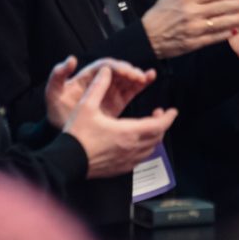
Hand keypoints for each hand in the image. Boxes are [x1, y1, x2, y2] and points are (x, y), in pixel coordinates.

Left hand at [45, 56, 156, 123]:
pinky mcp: (116, 101)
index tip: (126, 72)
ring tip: (148, 76)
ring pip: (127, 79)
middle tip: (139, 77)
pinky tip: (150, 78)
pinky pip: (131, 90)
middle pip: (119, 71)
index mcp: (87, 76)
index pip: (105, 66)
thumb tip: (71, 59)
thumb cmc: (56, 111)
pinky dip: (141, 84)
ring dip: (138, 76)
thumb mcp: (53, 93)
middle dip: (130, 71)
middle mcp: (100, 81)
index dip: (117, 67)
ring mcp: (109, 91)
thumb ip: (58, 75)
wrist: (62, 132)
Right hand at [61, 65, 178, 179]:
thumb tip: (106, 71)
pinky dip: (145, 148)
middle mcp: (131, 148)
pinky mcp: (120, 168)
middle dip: (162, 124)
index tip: (173, 111)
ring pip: (150, 148)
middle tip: (159, 114)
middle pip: (157, 137)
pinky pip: (140, 159)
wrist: (66, 161)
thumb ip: (98, 86)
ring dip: (154, 136)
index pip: (158, 125)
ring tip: (149, 126)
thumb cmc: (77, 135)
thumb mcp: (86, 106)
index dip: (168, 117)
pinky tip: (137, 142)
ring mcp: (127, 160)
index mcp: (127, 132)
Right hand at [141, 0, 238, 58]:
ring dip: (238, 18)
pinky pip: (213, 37)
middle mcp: (192, 12)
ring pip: (221, 22)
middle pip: (221, 6)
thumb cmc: (158, 15)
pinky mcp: (193, 43)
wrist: (146, 38)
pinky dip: (225, 34)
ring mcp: (193, 28)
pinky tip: (237, 30)